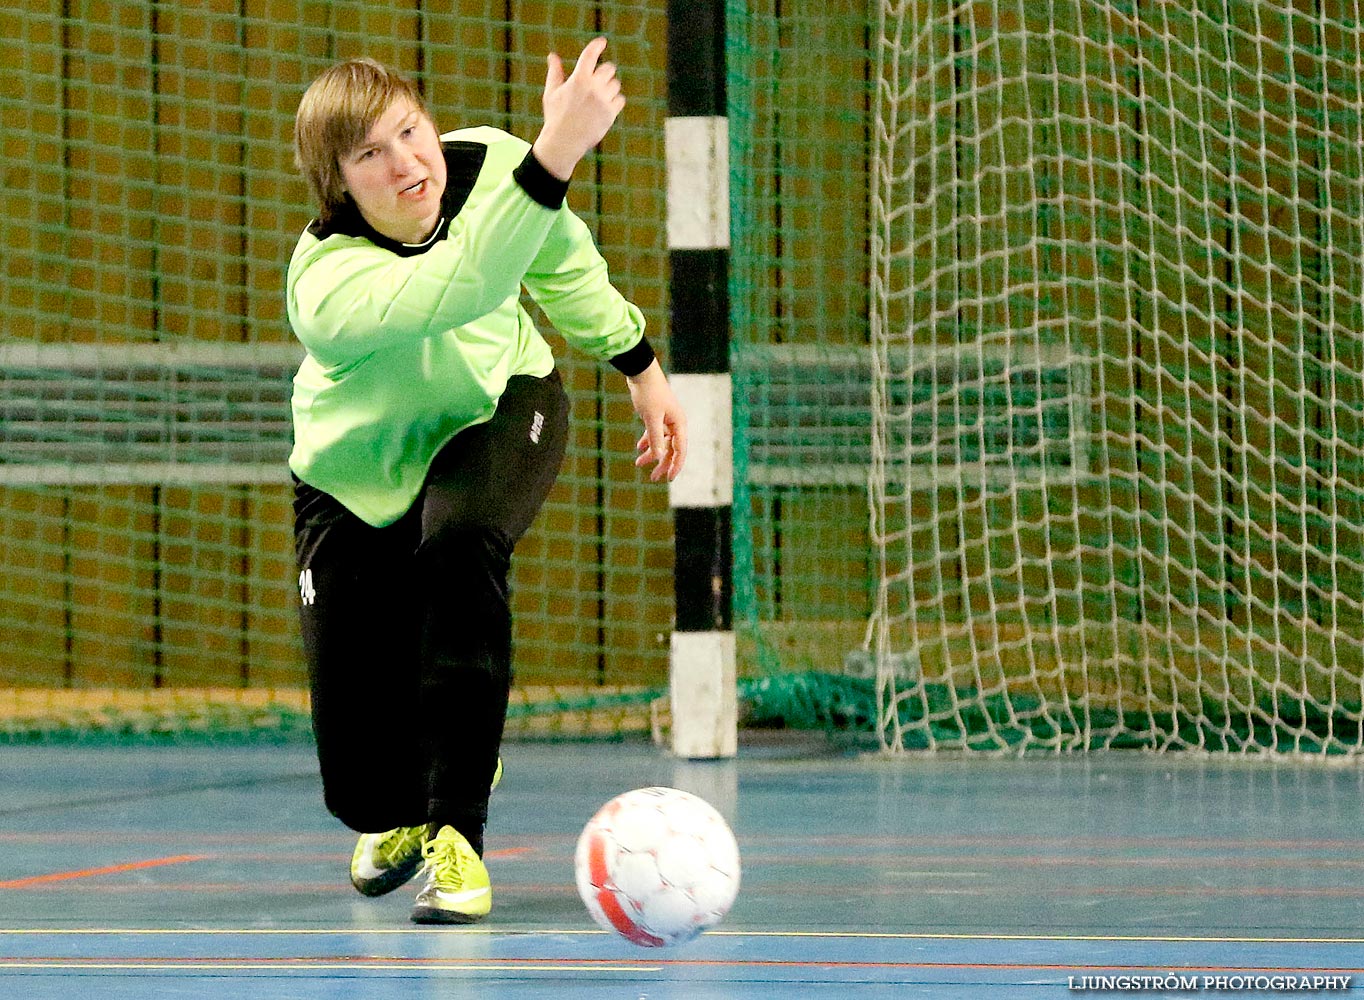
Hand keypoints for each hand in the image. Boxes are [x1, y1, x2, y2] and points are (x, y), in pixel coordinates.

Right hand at [532, 37, 625, 180]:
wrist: (564, 142)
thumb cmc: (555, 116)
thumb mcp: (552, 92)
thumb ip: (555, 72)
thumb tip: (552, 55)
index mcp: (578, 79)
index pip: (591, 55)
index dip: (597, 45)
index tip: (602, 41)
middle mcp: (593, 87)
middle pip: (609, 68)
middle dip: (604, 73)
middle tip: (597, 82)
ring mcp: (603, 100)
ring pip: (615, 85)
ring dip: (609, 89)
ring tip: (597, 100)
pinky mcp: (610, 113)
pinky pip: (620, 100)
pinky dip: (614, 102)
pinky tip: (604, 109)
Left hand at [627, 359, 686, 482]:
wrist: (641, 372)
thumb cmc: (648, 393)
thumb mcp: (651, 418)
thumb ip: (655, 438)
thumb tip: (658, 457)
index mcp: (679, 424)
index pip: (680, 450)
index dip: (676, 465)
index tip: (669, 479)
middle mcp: (675, 423)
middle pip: (671, 449)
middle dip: (662, 463)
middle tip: (653, 478)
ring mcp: (666, 420)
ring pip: (661, 442)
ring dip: (651, 453)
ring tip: (638, 464)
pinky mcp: (656, 415)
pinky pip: (654, 433)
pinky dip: (647, 441)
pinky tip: (639, 448)